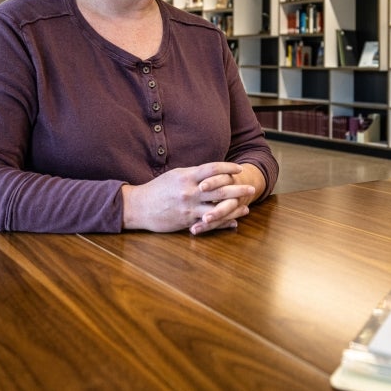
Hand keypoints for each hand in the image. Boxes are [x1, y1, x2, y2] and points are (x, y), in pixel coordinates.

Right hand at [120, 162, 260, 234]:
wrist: (139, 207)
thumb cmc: (158, 189)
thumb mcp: (175, 176)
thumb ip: (194, 174)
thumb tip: (211, 172)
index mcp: (187, 176)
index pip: (212, 168)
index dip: (228, 168)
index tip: (240, 168)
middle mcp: (189, 191)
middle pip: (220, 188)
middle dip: (238, 188)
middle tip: (252, 188)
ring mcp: (189, 207)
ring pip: (217, 207)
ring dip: (234, 208)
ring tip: (246, 206)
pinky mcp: (186, 221)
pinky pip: (208, 222)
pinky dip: (222, 222)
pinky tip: (233, 222)